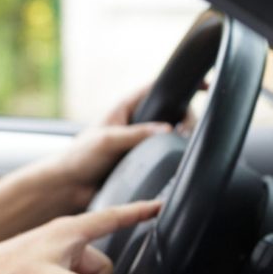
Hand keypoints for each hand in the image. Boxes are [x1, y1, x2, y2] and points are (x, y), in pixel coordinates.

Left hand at [51, 83, 174, 208]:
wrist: (67, 188)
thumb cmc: (78, 159)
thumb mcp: (107, 140)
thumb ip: (136, 134)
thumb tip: (168, 130)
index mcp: (124, 109)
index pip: (157, 89)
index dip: (180, 85)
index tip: (205, 87)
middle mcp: (134, 124)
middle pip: (172, 113)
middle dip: (185, 119)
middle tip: (186, 133)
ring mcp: (139, 144)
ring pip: (171, 136)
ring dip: (182, 141)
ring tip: (185, 148)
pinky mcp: (142, 163)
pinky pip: (164, 157)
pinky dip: (175, 158)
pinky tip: (181, 163)